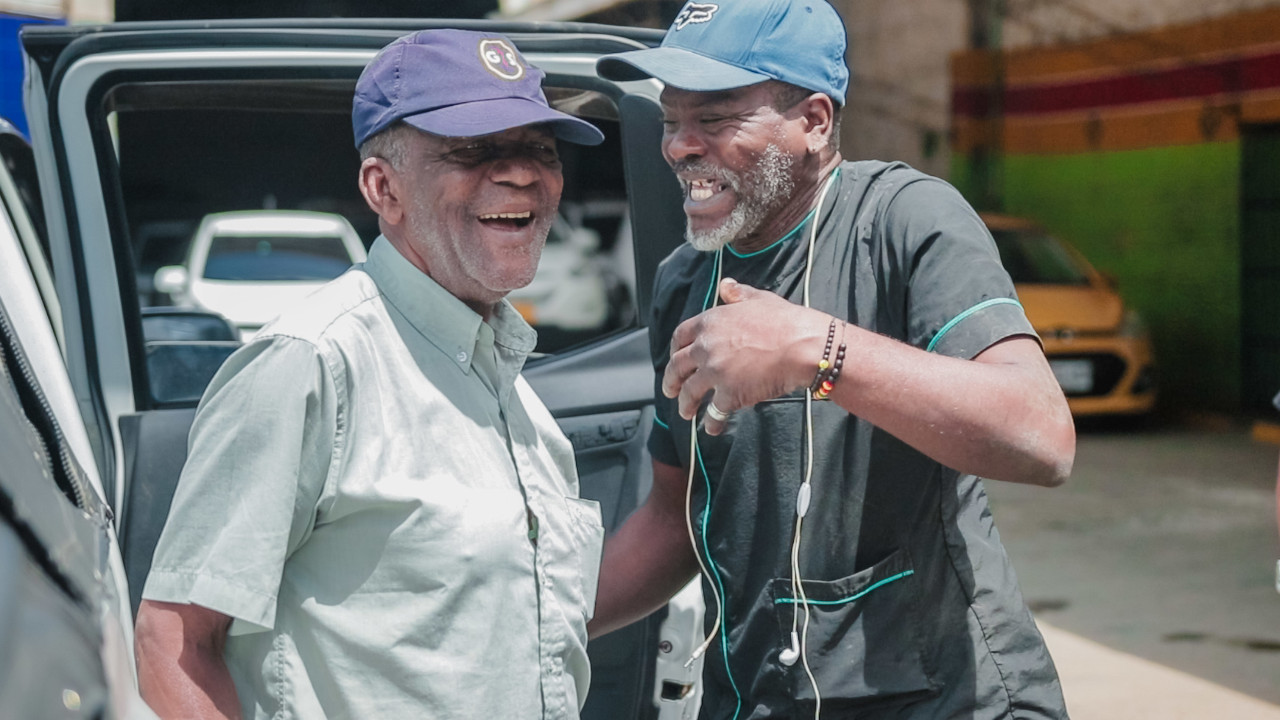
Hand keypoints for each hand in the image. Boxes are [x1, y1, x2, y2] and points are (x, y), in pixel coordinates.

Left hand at [663, 278, 830, 434]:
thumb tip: (726, 285)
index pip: (680, 336)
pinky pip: (714, 413)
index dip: (675, 349)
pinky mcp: (730, 394)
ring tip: (686, 413)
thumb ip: (738, 293)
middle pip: (677, 366)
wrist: (803, 346)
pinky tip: (712, 429)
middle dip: (671, 381)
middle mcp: (707, 347)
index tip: (675, 358)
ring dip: (685, 405)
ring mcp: (716, 372)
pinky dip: (712, 424)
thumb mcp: (759, 299)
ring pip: (690, 392)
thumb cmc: (786, 322)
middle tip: (670, 390)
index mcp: (710, 322)